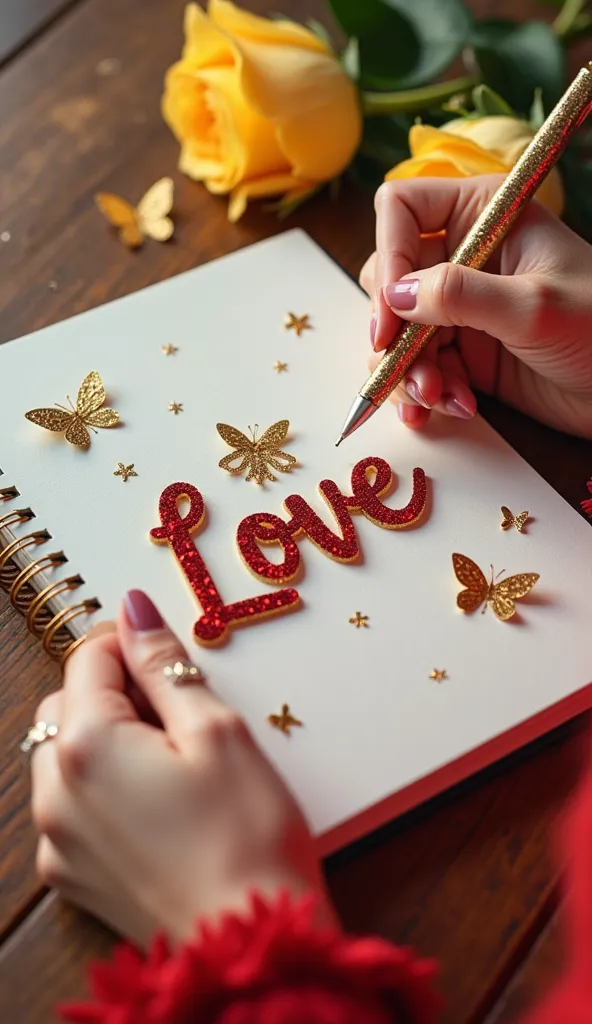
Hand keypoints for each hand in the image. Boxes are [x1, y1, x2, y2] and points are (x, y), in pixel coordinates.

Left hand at [31, 591, 332, 946]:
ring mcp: (58, 840)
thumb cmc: (246, 835)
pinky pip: (71, 805)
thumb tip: (133, 609)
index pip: (89, 658)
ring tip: (172, 762)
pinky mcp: (73, 875)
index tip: (170, 655)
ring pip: (64, 755)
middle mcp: (55, 793)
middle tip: (180, 714)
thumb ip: (164, 665)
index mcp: (87, 746)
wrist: (247, 944)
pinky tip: (158, 804)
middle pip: (67, 705)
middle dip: (116, 693)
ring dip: (106, 740)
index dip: (131, 643)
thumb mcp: (216, 731)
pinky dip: (103, 787)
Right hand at [360, 175, 591, 436]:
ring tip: (437, 399)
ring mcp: (461, 308)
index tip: (389, 314)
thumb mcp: (533, 306)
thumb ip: (460, 296)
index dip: (388, 256)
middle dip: (392, 329)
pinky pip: (417, 367)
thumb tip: (395, 296)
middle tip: (409, 367)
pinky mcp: (464, 353)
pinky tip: (451, 408)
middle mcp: (464, 256)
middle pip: (389, 276)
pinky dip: (424, 392)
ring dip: (407, 371)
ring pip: (396, 331)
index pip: (401, 209)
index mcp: (484, 215)